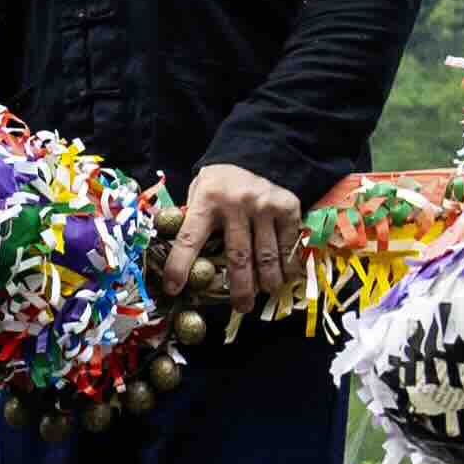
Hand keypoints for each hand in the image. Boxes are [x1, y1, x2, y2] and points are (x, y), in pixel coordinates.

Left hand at [162, 164, 305, 324]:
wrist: (251, 155)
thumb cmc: (218, 186)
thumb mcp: (197, 196)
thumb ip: (192, 224)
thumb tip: (179, 265)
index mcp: (206, 201)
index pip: (189, 239)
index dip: (179, 266)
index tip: (174, 289)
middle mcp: (236, 203)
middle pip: (237, 256)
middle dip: (240, 288)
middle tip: (241, 307)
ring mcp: (264, 205)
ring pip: (267, 254)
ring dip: (267, 281)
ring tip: (265, 293)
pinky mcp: (287, 206)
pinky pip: (289, 243)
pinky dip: (288, 264)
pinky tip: (285, 276)